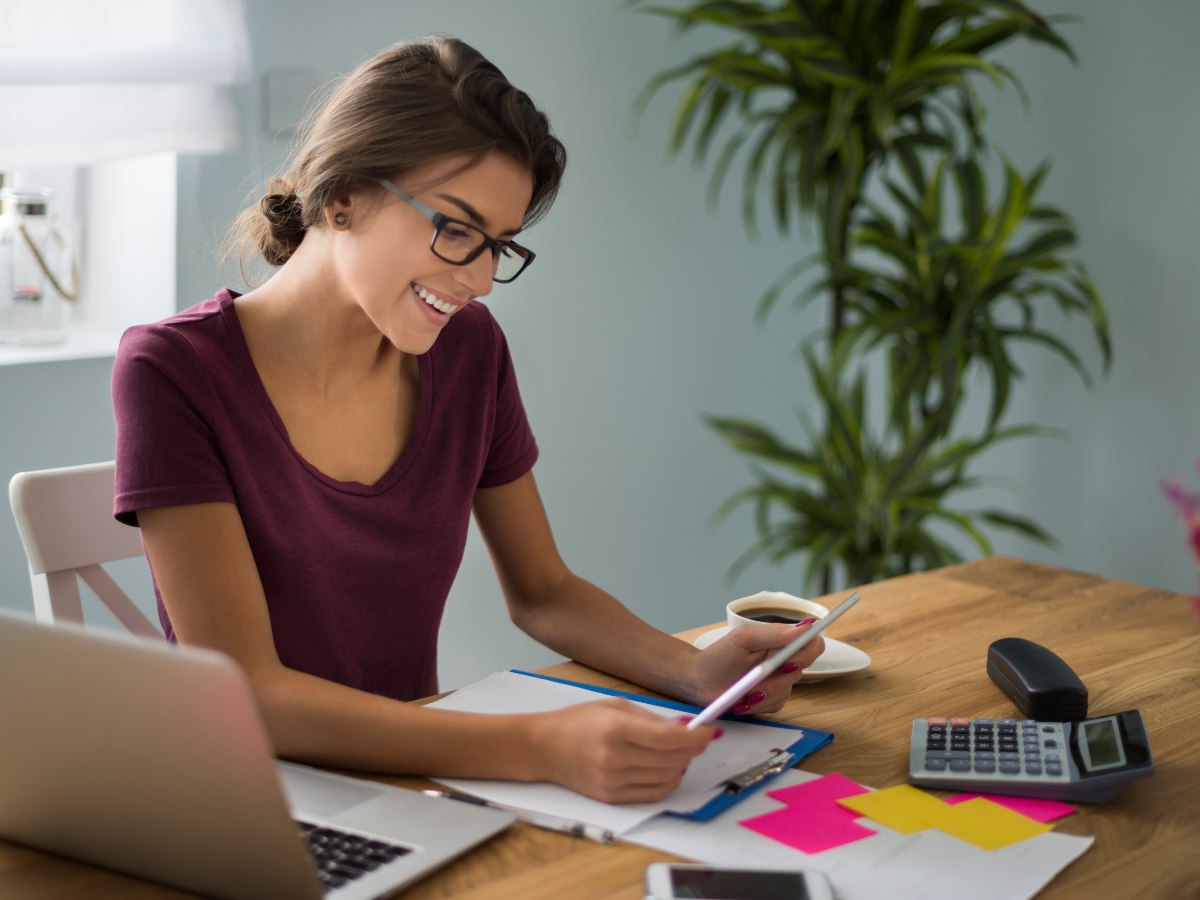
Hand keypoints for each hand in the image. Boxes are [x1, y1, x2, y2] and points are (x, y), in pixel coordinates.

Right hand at [528, 699, 717, 802]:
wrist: (543, 748)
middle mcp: (616, 758)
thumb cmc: (577, 721)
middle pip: (673, 759)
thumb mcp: (615, 706)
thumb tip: (686, 727)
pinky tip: (668, 769)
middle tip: (697, 739)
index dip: (696, 736)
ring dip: (682, 766)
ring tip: (680, 753)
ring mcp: (614, 782)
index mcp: (617, 729)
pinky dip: (668, 782)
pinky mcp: (612, 798)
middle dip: (692, 749)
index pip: (670, 739)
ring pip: (667, 779)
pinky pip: (653, 794)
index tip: (708, 731)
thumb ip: (652, 719)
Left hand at [689, 620, 824, 714]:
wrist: (699, 681)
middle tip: (757, 677)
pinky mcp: (771, 699)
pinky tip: (743, 700)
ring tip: (743, 690)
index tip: (790, 661)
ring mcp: (779, 680)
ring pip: (788, 690)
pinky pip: (777, 704)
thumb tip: (805, 627)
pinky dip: (759, 704)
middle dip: (777, 677)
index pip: (812, 643)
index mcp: (779, 640)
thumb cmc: (718, 655)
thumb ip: (773, 633)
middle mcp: (783, 659)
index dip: (808, 652)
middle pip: (802, 669)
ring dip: (764, 692)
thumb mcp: (743, 639)